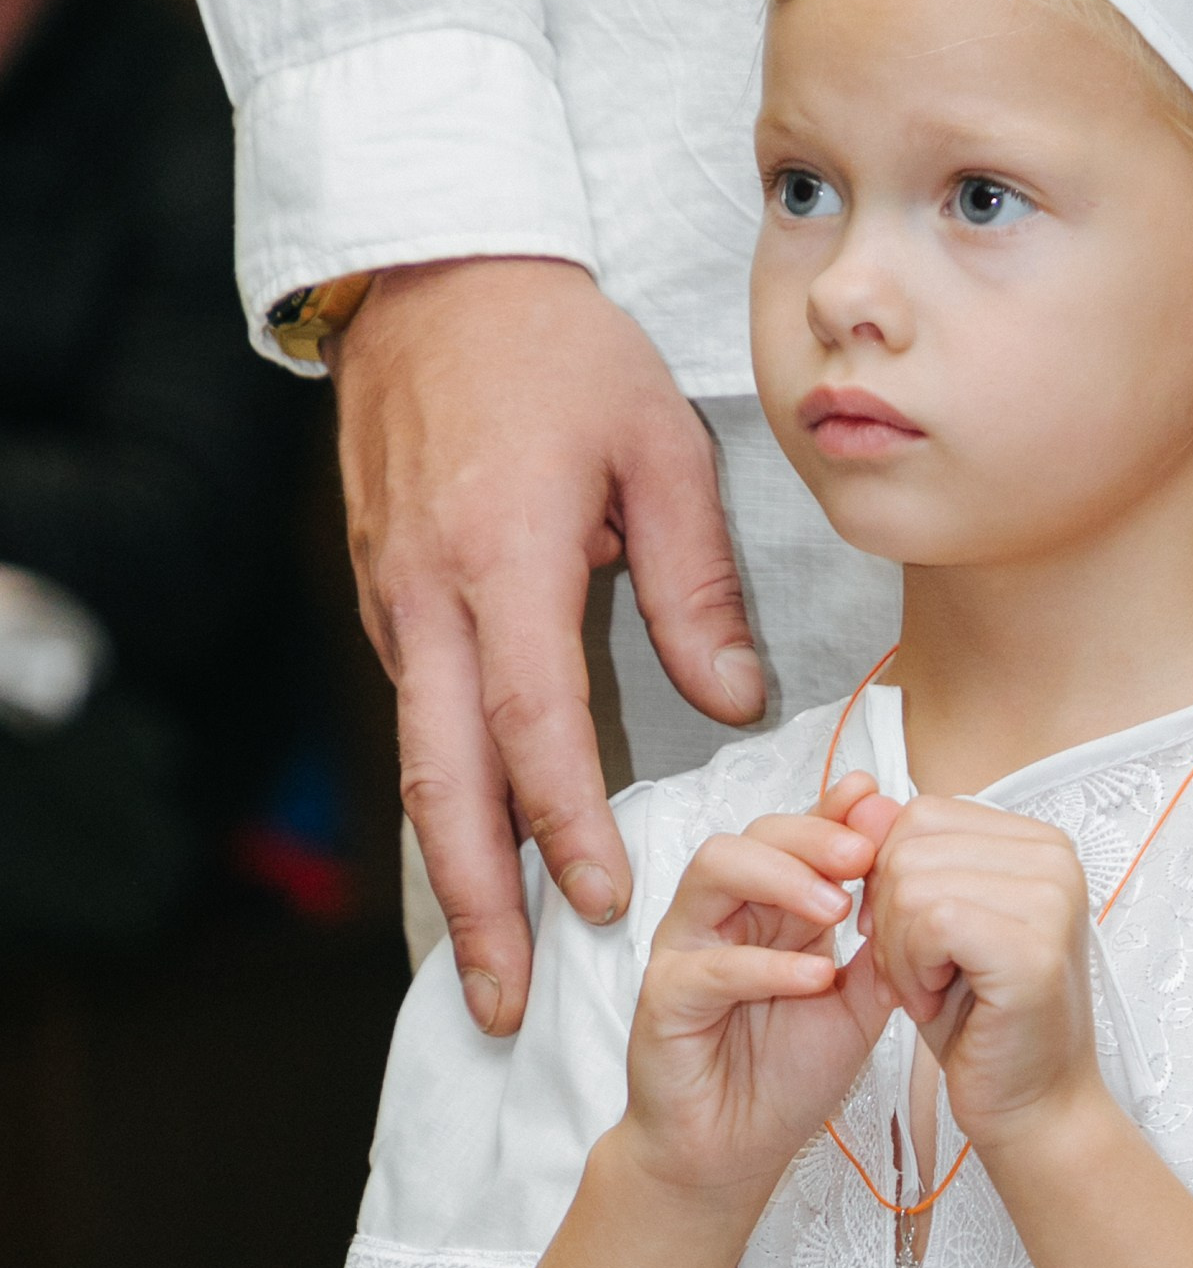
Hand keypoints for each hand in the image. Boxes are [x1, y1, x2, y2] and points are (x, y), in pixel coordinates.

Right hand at [334, 258, 765, 1036]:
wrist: (433, 264)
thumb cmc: (559, 345)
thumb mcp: (659, 446)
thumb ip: (694, 586)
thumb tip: (732, 703)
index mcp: (505, 561)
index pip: (535, 728)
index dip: (569, 828)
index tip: (609, 902)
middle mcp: (430, 598)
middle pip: (445, 784)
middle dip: (477, 904)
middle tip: (504, 1004)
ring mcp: (395, 601)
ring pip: (420, 762)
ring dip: (452, 869)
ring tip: (490, 959)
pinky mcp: (385, 595)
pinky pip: (418, 717)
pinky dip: (445, 797)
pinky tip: (478, 852)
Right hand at [622, 779, 902, 1207]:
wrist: (732, 1154)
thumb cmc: (785, 1078)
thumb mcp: (858, 1008)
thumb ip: (885, 955)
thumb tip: (930, 896)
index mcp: (773, 910)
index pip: (798, 838)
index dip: (836, 811)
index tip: (882, 801)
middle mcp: (725, 916)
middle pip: (755, 836)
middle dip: (814, 834)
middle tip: (867, 852)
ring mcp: (688, 950)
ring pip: (715, 873)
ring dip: (781, 878)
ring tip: (839, 907)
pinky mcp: (664, 999)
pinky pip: (708, 966)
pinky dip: (764, 966)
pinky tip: (815, 976)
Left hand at [859, 796, 1100, 1153]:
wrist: (1030, 1105)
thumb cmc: (982, 1021)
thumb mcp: (929, 924)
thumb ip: (902, 859)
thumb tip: (860, 801)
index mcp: (1036, 843)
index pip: (920, 814)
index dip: (888, 879)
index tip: (912, 940)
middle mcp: (1055, 858)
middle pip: (908, 844)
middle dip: (888, 918)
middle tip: (919, 974)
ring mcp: (1052, 899)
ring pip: (909, 882)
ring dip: (898, 951)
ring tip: (931, 990)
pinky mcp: (1034, 946)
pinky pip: (928, 921)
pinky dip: (911, 970)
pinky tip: (935, 1002)